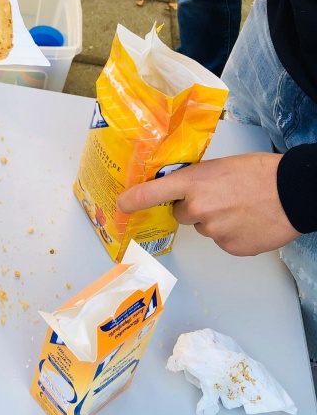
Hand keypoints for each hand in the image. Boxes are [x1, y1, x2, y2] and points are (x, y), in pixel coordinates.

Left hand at [117, 153, 299, 256]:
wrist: (294, 193)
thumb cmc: (258, 173)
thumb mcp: (217, 167)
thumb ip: (194, 180)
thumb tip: (180, 190)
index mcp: (192, 183)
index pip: (151, 193)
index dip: (132, 200)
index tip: (121, 205)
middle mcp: (197, 209)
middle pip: (181, 213)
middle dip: (192, 207)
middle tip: (218, 196)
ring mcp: (213, 231)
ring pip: (203, 227)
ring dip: (214, 220)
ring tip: (239, 207)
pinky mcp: (230, 247)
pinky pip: (221, 240)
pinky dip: (231, 233)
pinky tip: (247, 220)